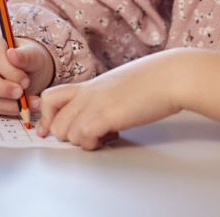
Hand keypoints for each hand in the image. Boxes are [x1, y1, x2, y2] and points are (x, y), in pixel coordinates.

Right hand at [0, 33, 54, 115]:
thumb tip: (13, 55)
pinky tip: (25, 108)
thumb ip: (25, 55)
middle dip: (2, 89)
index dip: (9, 71)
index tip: (26, 81)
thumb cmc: (28, 58)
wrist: (27, 70)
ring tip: (30, 104)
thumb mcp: (33, 54)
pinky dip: (8, 110)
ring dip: (8, 104)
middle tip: (21, 94)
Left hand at [37, 53, 183, 149]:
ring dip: (83, 141)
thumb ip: (105, 98)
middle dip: (69, 136)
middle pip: (55, 123)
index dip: (47, 118)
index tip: (50, 131)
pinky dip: (93, 143)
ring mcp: (96, 103)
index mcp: (89, 85)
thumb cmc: (154, 81)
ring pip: (66, 133)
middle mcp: (87, 93)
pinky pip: (83, 136)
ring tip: (105, 136)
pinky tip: (111, 136)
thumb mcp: (119, 85)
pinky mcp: (107, 115)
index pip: (49, 98)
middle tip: (92, 135)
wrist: (171, 76)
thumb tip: (103, 117)